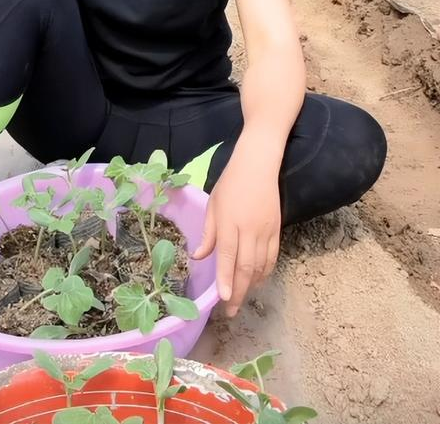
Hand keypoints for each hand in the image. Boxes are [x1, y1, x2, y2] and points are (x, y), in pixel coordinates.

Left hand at [192, 146, 280, 317]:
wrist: (258, 165)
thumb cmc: (230, 183)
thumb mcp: (212, 204)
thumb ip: (207, 232)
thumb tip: (199, 257)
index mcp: (229, 221)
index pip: (228, 255)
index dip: (226, 279)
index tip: (224, 298)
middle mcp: (248, 229)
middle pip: (245, 267)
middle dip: (239, 291)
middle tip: (232, 310)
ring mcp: (265, 230)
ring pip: (260, 265)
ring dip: (251, 285)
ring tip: (241, 298)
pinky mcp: (277, 229)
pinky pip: (272, 257)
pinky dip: (264, 272)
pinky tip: (256, 281)